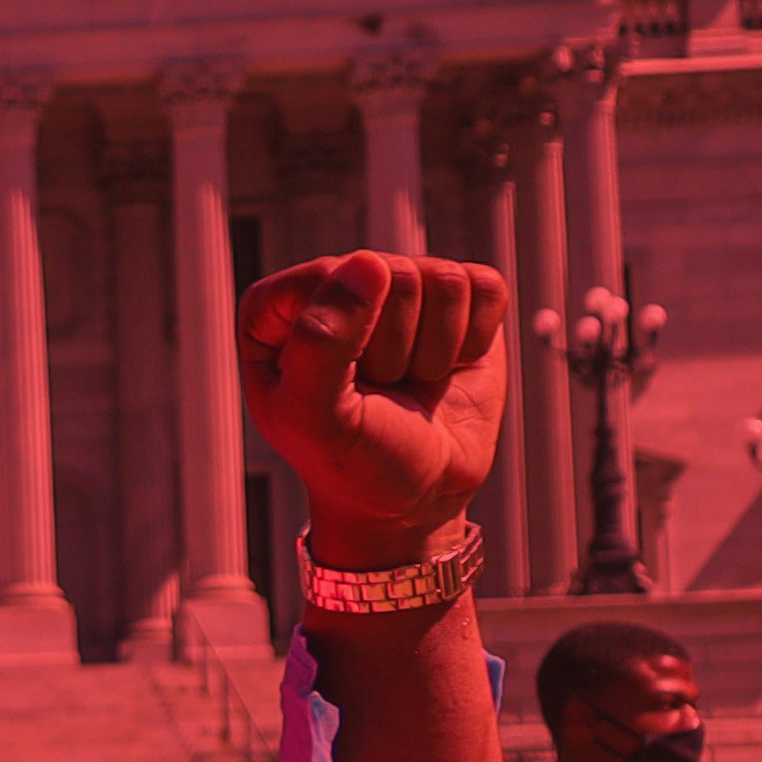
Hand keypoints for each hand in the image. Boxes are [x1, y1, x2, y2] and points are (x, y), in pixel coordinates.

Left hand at [237, 252, 510, 545]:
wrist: (415, 498)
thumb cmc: (351, 462)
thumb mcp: (315, 417)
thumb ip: (321, 342)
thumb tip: (369, 264)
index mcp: (276, 307)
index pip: (327, 277)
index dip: (346, 338)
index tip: (337, 388)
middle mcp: (336, 284)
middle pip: (390, 275)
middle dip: (394, 349)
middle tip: (379, 392)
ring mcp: (399, 288)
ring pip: (443, 280)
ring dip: (433, 350)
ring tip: (408, 383)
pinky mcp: (457, 299)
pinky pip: (484, 288)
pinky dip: (474, 339)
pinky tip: (445, 369)